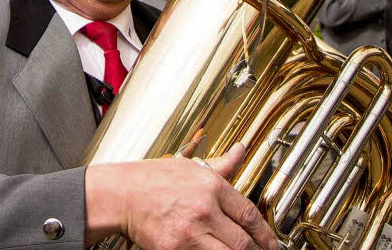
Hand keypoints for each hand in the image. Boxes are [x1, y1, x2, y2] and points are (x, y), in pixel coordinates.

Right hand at [85, 142, 276, 249]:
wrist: (120, 194)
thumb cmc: (151, 180)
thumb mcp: (189, 167)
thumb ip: (221, 165)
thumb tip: (240, 151)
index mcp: (211, 186)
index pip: (249, 214)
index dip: (265, 234)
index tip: (271, 243)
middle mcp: (204, 209)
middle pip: (244, 241)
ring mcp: (190, 232)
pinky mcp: (175, 249)